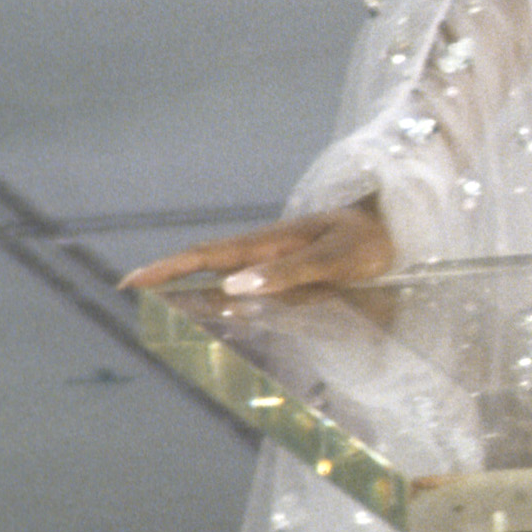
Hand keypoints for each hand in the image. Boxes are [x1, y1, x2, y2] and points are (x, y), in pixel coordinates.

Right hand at [120, 203, 396, 300]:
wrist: (400, 224)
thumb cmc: (371, 241)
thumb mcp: (334, 258)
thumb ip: (288, 272)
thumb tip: (233, 287)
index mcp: (268, 242)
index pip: (205, 255)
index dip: (166, 268)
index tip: (131, 281)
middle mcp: (264, 249)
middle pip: (205, 261)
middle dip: (166, 274)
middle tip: (130, 292)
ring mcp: (275, 257)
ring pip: (221, 271)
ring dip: (189, 283)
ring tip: (159, 303)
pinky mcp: (288, 268)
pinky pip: (244, 280)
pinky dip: (219, 290)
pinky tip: (215, 306)